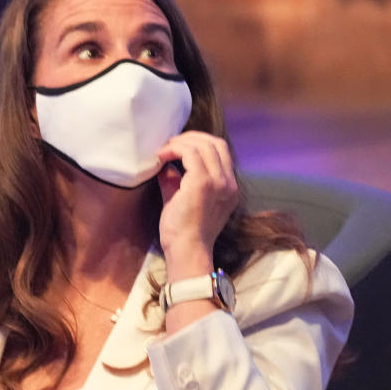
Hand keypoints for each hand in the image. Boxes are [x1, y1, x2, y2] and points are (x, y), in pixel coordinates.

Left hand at [156, 131, 238, 279]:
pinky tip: (161, 157)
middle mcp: (228, 184)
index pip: (221, 152)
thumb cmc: (183, 233)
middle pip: (215, 143)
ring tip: (163, 151)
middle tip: (170, 144)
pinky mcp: (202, 183)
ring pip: (203, 145)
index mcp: (229, 188)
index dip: (200, 143)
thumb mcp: (183, 201)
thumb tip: (166, 166)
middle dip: (191, 138)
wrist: (187, 252)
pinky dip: (175, 150)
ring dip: (180, 143)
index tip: (178, 148)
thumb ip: (177, 181)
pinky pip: (190, 153)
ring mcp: (218, 183)